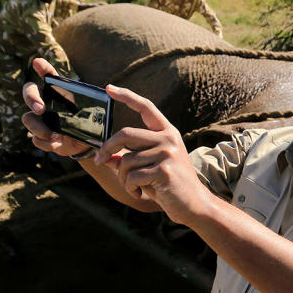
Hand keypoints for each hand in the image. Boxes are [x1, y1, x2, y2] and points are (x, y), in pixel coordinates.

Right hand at [21, 58, 89, 156]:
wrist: (84, 143)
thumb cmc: (86, 120)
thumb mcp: (92, 109)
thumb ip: (96, 100)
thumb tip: (110, 89)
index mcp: (57, 91)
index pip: (48, 74)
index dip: (42, 67)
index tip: (37, 62)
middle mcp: (44, 102)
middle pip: (29, 92)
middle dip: (31, 98)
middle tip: (40, 109)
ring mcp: (40, 120)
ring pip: (28, 119)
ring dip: (40, 128)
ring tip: (55, 136)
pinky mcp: (41, 136)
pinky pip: (35, 139)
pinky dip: (45, 142)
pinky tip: (56, 144)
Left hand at [96, 85, 210, 224]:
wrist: (193, 204)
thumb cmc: (168, 185)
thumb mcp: (147, 168)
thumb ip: (127, 158)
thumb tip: (103, 156)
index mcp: (166, 132)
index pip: (146, 107)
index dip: (126, 96)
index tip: (109, 87)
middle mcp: (168, 138)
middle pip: (125, 134)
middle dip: (107, 148)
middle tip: (98, 160)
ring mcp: (168, 153)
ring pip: (126, 161)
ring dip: (123, 178)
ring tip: (134, 187)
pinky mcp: (165, 170)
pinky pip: (133, 177)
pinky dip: (131, 188)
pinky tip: (140, 193)